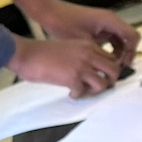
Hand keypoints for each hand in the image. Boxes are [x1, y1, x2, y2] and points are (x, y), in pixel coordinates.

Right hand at [8, 34, 124, 97]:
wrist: (27, 54)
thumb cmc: (43, 52)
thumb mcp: (70, 48)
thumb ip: (84, 56)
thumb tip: (92, 72)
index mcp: (88, 45)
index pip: (111, 58)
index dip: (109, 70)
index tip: (101, 77)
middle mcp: (88, 54)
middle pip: (114, 70)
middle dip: (109, 82)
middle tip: (97, 87)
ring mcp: (81, 66)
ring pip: (104, 83)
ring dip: (95, 91)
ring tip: (83, 91)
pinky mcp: (72, 78)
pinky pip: (84, 92)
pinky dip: (78, 95)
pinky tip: (71, 93)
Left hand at [28, 0, 139, 62]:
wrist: (49, 12)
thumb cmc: (64, 25)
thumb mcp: (84, 43)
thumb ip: (101, 55)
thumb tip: (112, 68)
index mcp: (110, 20)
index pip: (133, 36)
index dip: (132, 52)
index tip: (122, 65)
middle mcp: (111, 19)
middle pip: (129, 38)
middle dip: (125, 54)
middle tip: (116, 69)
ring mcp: (105, 22)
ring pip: (120, 39)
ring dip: (118, 53)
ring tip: (109, 67)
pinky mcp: (99, 25)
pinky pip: (111, 38)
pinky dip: (110, 49)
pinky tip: (101, 60)